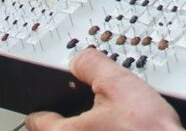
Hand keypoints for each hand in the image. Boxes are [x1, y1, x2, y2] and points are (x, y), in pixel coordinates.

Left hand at [25, 48, 182, 130]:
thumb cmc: (149, 130)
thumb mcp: (119, 84)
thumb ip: (91, 65)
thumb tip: (79, 61)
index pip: (37, 120)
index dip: (46, 104)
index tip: (52, 102)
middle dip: (71, 119)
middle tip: (93, 109)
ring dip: (90, 128)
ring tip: (115, 121)